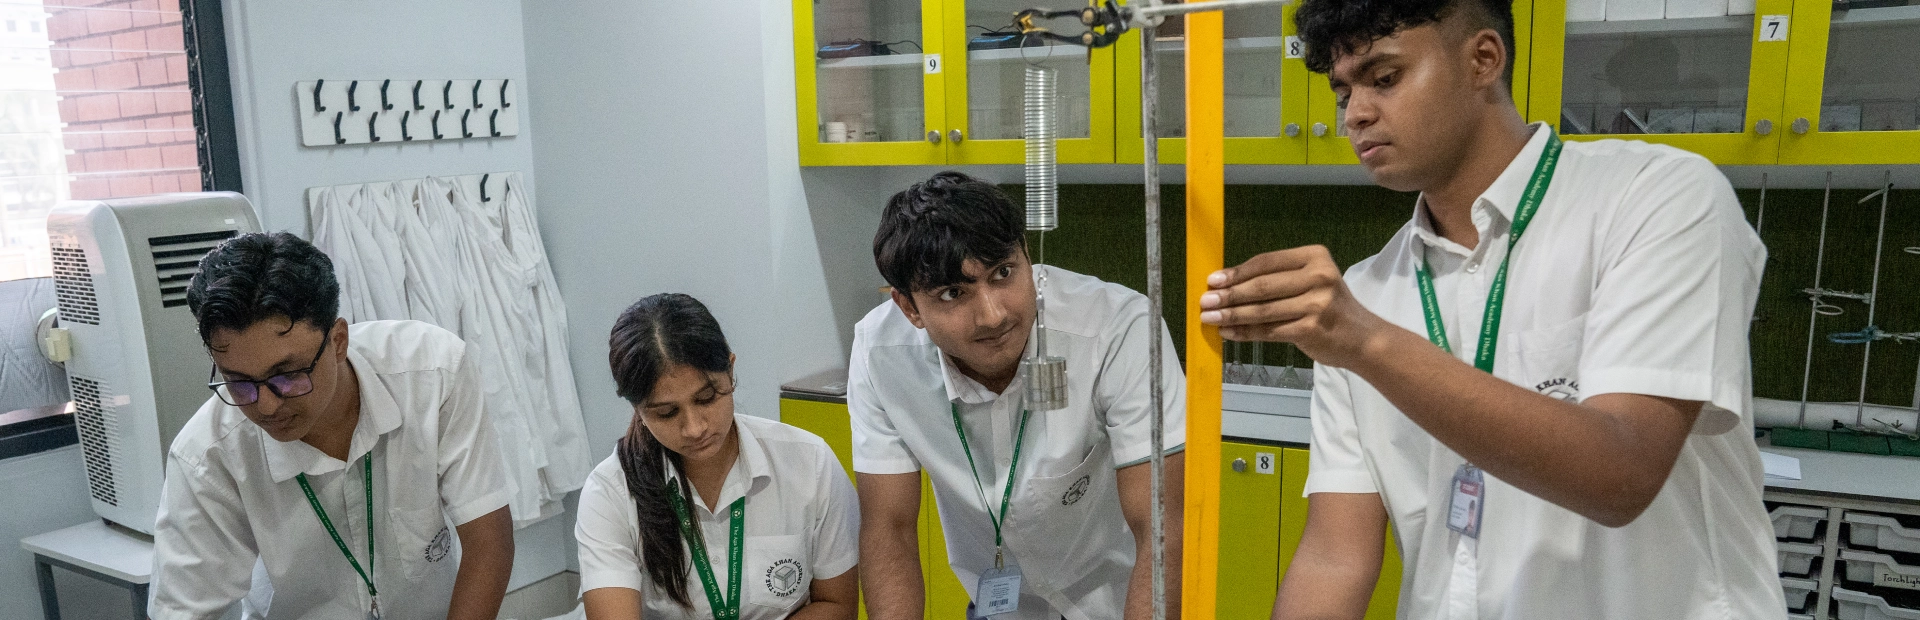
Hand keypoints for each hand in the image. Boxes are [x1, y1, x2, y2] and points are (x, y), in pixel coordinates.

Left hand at [1197, 245, 1392, 368]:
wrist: (1362, 338)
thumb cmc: (1329, 307)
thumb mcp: (1311, 282)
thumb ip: (1277, 280)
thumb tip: (1228, 285)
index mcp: (1315, 256)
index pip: (1266, 262)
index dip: (1236, 272)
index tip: (1212, 281)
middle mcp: (1318, 276)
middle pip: (1262, 286)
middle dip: (1229, 295)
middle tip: (1205, 302)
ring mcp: (1316, 303)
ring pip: (1263, 310)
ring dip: (1232, 315)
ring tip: (1210, 319)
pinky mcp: (1311, 328)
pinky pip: (1269, 330)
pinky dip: (1246, 332)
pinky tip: (1229, 333)